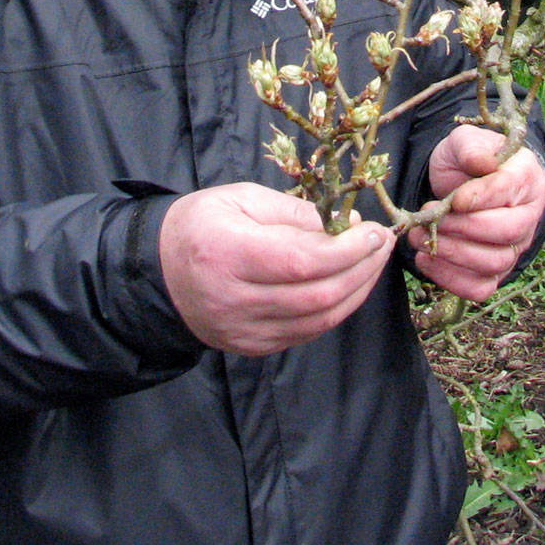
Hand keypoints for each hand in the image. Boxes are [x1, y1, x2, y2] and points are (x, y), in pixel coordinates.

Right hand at [159, 183, 394, 355]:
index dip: (347, 250)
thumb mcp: (241, 198)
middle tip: (384, 244)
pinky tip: (348, 284)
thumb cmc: (202, 224)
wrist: (160, 273)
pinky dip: (335, 309)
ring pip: (317, 320)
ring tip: (373, 262)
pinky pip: (306, 333)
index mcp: (227, 253)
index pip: (301, 261)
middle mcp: (234, 299)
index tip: (375, 231)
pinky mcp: (251, 347)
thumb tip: (346, 226)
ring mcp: (242, 330)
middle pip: (316, 295)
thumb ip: (293, 211)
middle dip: (361, 269)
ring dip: (356, 291)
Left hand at [409, 124, 544, 301]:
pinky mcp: (496, 271)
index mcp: (526, 176)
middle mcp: (528, 216)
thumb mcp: (464, 142)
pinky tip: (426, 260)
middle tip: (430, 217)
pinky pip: (480, 287)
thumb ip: (471, 148)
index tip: (455, 200)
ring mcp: (515, 247)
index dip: (482, 197)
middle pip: (507, 232)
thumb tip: (481, 163)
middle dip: (463, 228)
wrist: (462, 182)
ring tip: (420, 237)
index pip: (509, 190)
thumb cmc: (468, 160)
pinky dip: (450, 279)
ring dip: (453, 254)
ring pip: (494, 263)